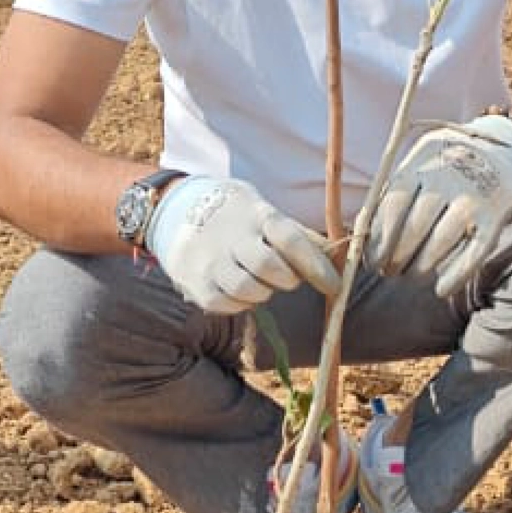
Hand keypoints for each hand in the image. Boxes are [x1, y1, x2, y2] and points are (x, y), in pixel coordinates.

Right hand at [145, 176, 339, 314]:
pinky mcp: (195, 282)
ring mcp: (210, 260)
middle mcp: (232, 236)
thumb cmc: (236, 214)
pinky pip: (225, 304)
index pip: (291, 239)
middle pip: (268, 267)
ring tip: (261, 281)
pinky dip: (241, 304)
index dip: (317, 265)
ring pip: (248, 290)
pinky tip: (241, 291)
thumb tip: (336, 254)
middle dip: (288, 279)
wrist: (176, 208)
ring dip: (264, 292)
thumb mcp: (264, 211)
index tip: (334, 286)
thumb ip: (297, 233)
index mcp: (256, 214)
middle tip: (288, 277)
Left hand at [369, 113, 511, 296]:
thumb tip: (361, 236)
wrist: (505, 150)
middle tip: (388, 272)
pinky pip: (474, 253)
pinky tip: (441, 289)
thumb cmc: (448, 166)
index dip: (379, 238)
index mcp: (423, 161)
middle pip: (415, 225)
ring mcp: (475, 195)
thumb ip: (394, 193)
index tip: (371, 260)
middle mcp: (449, 176)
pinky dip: (456, 275)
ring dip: (420, 266)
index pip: (393, 204)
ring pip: (441, 241)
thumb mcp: (421, 164)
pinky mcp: (496, 216)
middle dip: (396, 255)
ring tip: (410, 275)